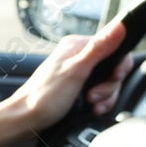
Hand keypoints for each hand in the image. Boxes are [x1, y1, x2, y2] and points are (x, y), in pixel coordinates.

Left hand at [0, 20, 134, 146]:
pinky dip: (100, 103)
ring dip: (104, 97)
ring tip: (91, 105)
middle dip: (108, 87)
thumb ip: (99, 48)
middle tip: (93, 96)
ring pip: (108, 83)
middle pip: (113, 68)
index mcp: (77, 46)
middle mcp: (79, 57)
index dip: (119, 66)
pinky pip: (100, 94)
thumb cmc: (44, 97)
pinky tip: (92, 109)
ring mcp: (79, 73)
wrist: (26, 120)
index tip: (113, 78)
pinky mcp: (78, 89)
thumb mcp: (76, 71)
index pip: (115, 47)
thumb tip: (120, 26)